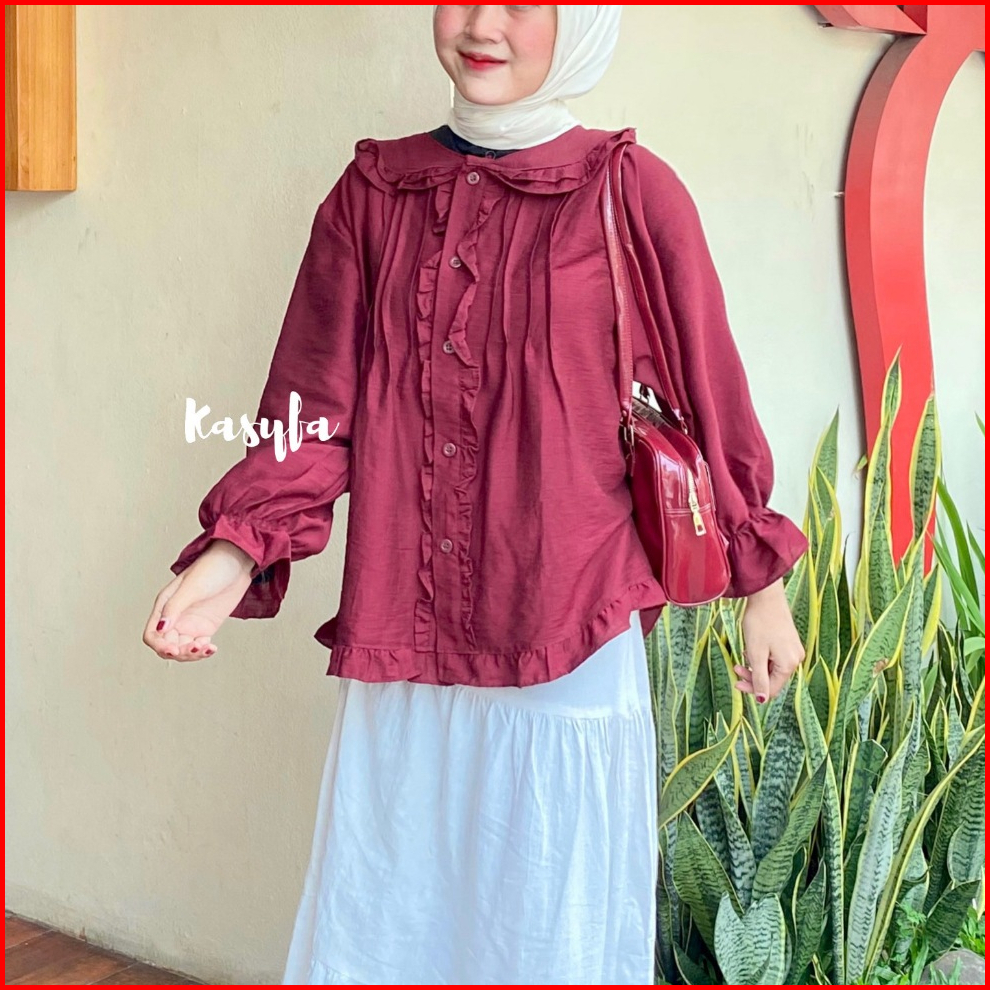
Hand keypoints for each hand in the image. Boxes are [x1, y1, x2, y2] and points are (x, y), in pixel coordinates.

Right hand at [142, 540, 255, 661]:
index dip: (159, 645)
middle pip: (167, 645)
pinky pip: (199, 646)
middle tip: (195, 649)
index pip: (152, 634)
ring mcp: (191, 623)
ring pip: (182, 649)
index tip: (174, 649)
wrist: (238, 561)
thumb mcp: (192, 586)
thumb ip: (175, 607)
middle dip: (179, 652)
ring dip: (192, 654)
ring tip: (206, 648)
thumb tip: (161, 628)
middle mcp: (175, 616)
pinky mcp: (206, 626)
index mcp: (165, 605)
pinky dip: (203, 651)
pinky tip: (212, 648)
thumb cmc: (213, 566)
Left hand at [733, 578, 804, 702]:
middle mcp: (796, 659)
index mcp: (789, 664)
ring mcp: (793, 650)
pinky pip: (774, 657)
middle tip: (736, 668)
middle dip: (753, 676)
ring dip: (756, 666)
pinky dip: (761, 657)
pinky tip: (751, 648)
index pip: (771, 689)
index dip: (753, 689)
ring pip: (772, 667)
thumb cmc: (760, 623)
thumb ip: (759, 678)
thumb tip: (762, 700)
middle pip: (772, 678)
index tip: (736, 684)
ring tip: (743, 654)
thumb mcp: (756, 654)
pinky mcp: (789, 641)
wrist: (766, 597)